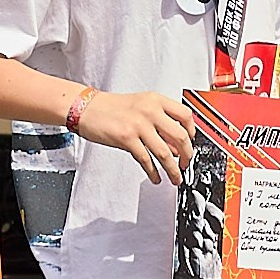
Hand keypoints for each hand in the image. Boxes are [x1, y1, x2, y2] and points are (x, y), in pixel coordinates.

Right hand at [75, 89, 193, 180]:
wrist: (87, 108)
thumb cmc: (111, 108)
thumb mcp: (140, 107)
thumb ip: (159, 122)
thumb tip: (175, 145)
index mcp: (156, 100)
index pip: (185, 115)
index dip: (192, 132)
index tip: (192, 142)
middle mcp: (150, 110)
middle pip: (180, 136)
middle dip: (187, 155)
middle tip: (186, 164)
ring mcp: (139, 124)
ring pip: (165, 152)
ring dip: (173, 169)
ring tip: (175, 178)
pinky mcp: (127, 138)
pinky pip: (146, 160)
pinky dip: (154, 172)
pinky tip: (156, 177)